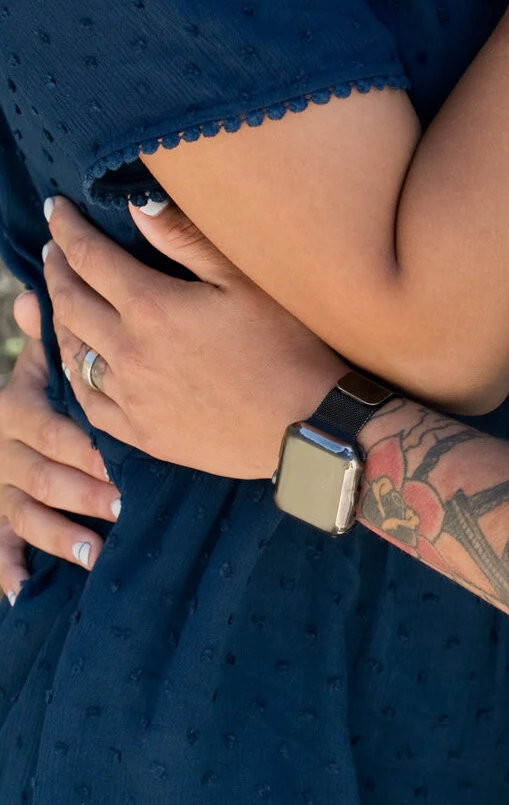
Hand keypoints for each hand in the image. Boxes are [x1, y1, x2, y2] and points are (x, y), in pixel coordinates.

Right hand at [0, 294, 120, 592]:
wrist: (10, 415)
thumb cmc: (42, 383)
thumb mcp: (42, 357)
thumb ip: (48, 332)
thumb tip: (36, 293)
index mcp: (17, 406)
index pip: (51, 428)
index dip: (85, 446)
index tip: (120, 459)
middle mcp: (2, 448)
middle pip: (44, 474)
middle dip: (83, 491)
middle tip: (124, 502)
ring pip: (26, 512)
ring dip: (60, 533)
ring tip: (97, 549)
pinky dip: (8, 568)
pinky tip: (25, 589)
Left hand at [43, 197, 343, 483]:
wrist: (303, 424)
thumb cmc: (285, 342)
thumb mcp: (241, 278)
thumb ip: (184, 239)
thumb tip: (137, 206)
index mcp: (152, 307)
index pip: (89, 258)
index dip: (66, 229)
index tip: (55, 209)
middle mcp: (129, 353)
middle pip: (69, 302)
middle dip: (56, 268)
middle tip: (52, 246)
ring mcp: (130, 398)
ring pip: (70, 352)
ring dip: (58, 317)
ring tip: (58, 294)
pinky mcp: (139, 434)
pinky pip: (85, 401)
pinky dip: (72, 371)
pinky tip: (76, 359)